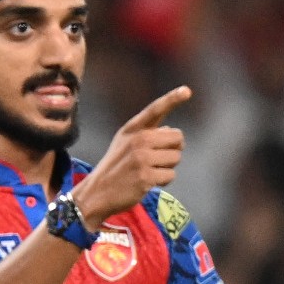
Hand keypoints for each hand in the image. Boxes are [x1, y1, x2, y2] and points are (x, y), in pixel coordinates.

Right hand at [72, 86, 191, 225]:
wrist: (96, 192)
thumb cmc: (115, 168)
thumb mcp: (124, 143)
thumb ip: (148, 134)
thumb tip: (172, 133)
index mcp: (132, 129)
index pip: (155, 110)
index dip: (173, 99)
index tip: (187, 91)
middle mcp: (138, 140)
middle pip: (178, 138)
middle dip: (173, 150)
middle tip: (157, 159)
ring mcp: (142, 158)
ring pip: (176, 158)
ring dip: (168, 167)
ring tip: (148, 171)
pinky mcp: (146, 177)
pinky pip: (171, 175)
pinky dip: (163, 181)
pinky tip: (147, 182)